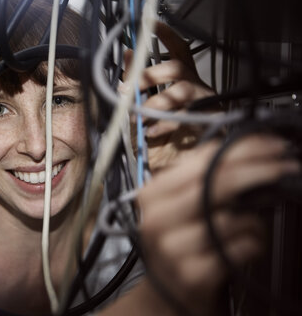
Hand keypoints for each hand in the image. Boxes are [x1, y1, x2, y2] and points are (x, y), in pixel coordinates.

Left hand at [123, 22, 214, 172]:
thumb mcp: (143, 107)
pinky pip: (184, 117)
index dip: (167, 36)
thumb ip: (138, 80)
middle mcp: (196, 86)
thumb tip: (128, 53)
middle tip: (126, 88)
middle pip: (176, 67)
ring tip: (139, 116)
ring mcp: (204, 103)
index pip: (179, 50)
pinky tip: (150, 132)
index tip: (152, 24)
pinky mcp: (207, 122)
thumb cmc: (161, 137)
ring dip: (155, 101)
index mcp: (183, 79)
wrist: (175, 168)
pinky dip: (163, 124)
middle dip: (148, 75)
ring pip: (181, 90)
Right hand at [136, 135, 298, 314]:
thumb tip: (243, 149)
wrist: (167, 292)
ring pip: (232, 218)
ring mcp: (172, 249)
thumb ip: (200, 176)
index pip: (201, 162)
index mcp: (151, 195)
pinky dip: (252, 243)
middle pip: (216, 184)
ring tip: (246, 226)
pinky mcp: (193, 275)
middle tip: (286, 167)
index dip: (242, 150)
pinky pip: (241, 247)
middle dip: (259, 171)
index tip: (270, 145)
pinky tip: (241, 246)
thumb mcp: (178, 205)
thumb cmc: (178, 242)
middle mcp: (156, 219)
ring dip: (253, 220)